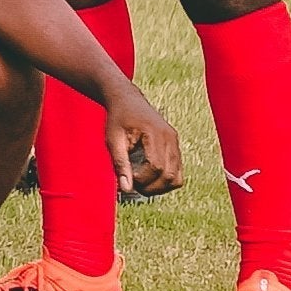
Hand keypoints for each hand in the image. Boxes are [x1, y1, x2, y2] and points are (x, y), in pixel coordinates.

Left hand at [101, 82, 185, 197]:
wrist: (128, 100)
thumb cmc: (118, 118)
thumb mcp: (113, 139)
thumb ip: (120, 164)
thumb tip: (126, 189)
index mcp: (155, 134)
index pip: (156, 167)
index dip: (142, 179)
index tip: (127, 178)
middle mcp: (171, 139)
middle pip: (170, 176)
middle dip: (152, 187)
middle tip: (133, 185)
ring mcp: (176, 143)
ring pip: (177, 178)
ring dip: (160, 187)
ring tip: (141, 183)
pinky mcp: (175, 147)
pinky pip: (177, 172)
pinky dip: (165, 180)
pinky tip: (148, 177)